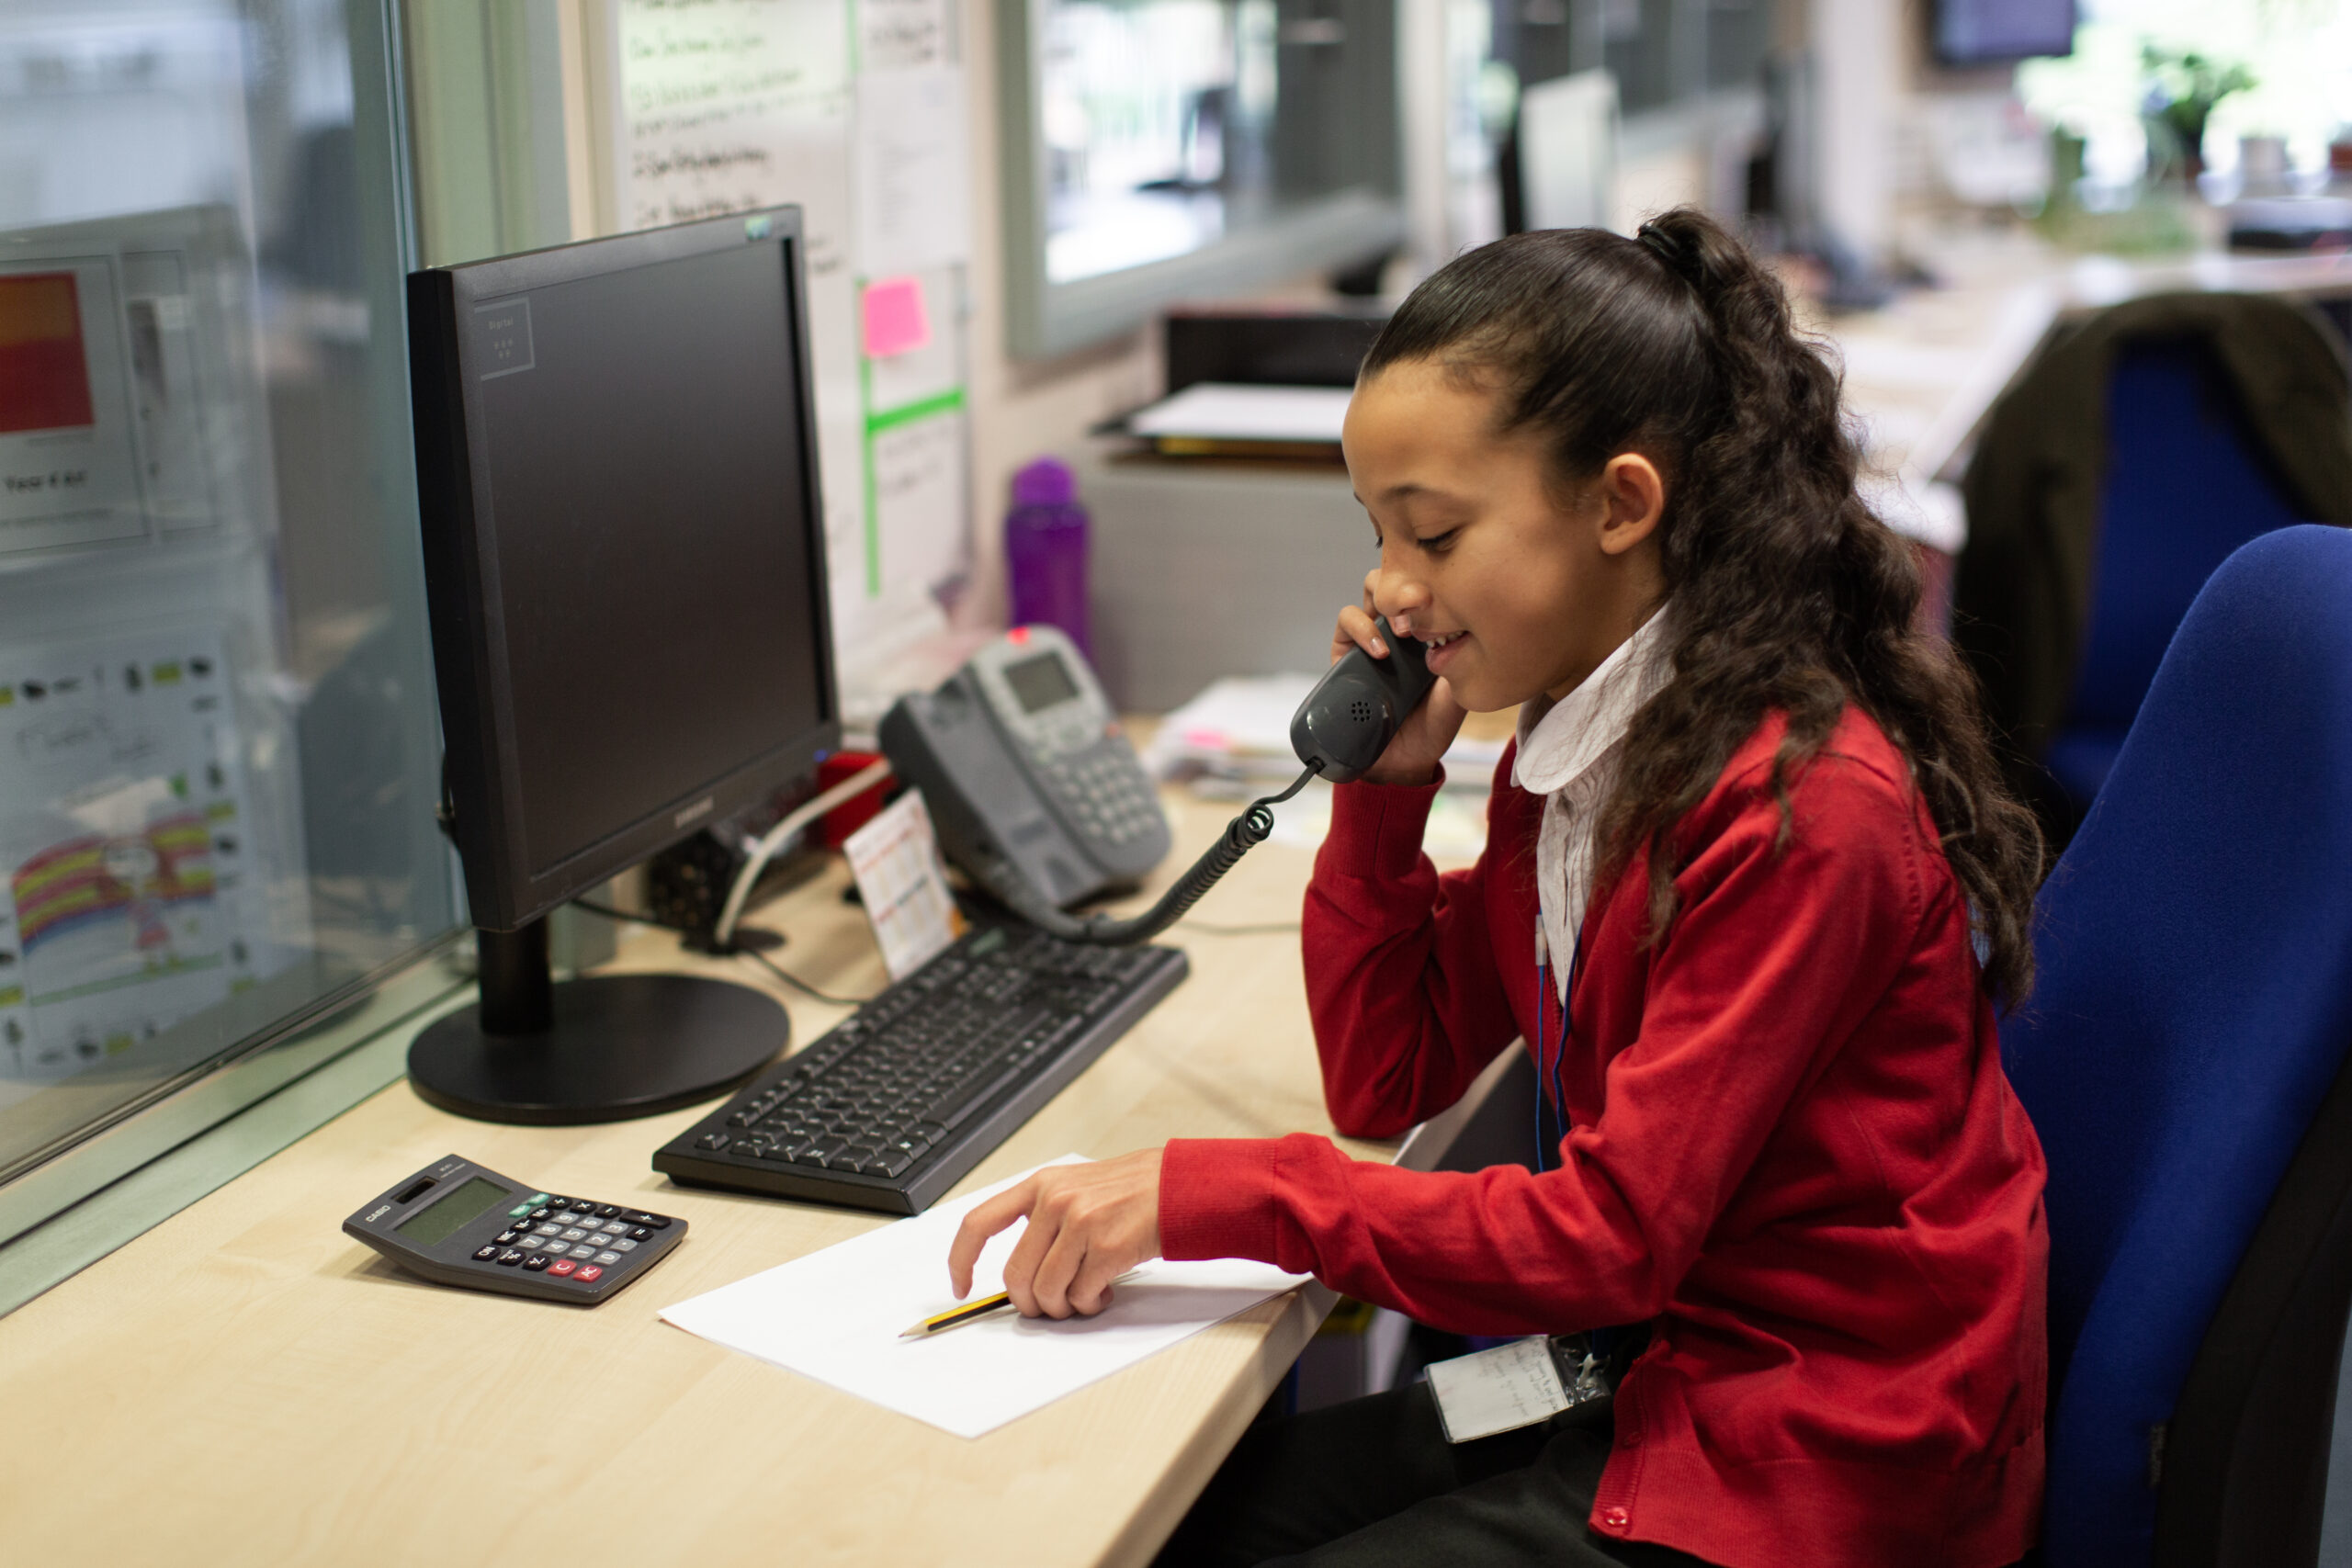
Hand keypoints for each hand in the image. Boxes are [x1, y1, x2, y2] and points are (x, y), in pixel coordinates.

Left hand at [946, 1149, 1164, 1318]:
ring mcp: (1081, 1223)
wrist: (1178, 1186)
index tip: (961, 1285)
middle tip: (1047, 1306)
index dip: (961, 1260)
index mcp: (1040, 1185)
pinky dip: (1088, 1305)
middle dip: (1028, 1303)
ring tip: (1081, 1297)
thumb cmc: (1131, 1190)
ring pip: (1046, 1291)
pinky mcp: (1107, 1247)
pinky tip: (1102, 1292)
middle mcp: (1055, 1201)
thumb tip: (1017, 1270)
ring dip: (1062, 1307)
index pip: (979, 1223)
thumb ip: (1043, 1218)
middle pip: (1015, 1274)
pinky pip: (1080, 1296)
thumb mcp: (1075, 1187)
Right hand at [1334, 576, 1466, 786]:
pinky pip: (1345, 623)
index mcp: (1430, 627)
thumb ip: (1461, 669)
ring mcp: (1372, 636)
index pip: (1429, 584)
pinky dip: (1359, 628)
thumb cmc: (1431, 726)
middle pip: (1398, 577)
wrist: (1400, 761)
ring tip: (1398, 633)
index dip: (1436, 581)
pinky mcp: (1346, 653)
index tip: (1447, 597)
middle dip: (1406, 584)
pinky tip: (1377, 650)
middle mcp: (1400, 626)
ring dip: (1382, 602)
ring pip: (1369, 592)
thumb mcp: (1456, 697)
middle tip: (1420, 606)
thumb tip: (1465, 638)